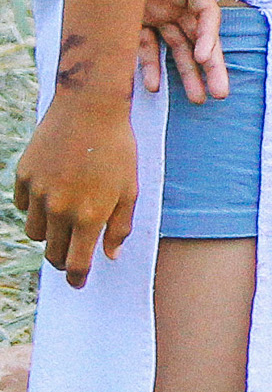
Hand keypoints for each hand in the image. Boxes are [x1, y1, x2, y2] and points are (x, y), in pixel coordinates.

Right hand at [15, 93, 136, 286]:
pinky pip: (22, 205)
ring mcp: (38, 193)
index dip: (78, 277)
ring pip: (34, 232)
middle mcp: (59, 209)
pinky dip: (33, 207)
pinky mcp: (23, 176)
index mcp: (89, 215)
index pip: (77, 262)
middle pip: (53, 252)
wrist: (90, 108)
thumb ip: (120, 225)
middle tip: (73, 253)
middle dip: (63, 258)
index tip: (79, 283)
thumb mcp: (130, 187)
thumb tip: (110, 256)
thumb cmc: (118, 148)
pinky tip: (50, 194)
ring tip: (63, 218)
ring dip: (48, 232)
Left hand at [140, 0, 225, 105]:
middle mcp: (178, 5)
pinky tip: (153, 87)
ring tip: (196, 100)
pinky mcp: (134, 23)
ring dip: (186, 75)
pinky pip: (143, 49)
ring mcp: (157, 16)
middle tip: (221, 93)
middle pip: (199, 40)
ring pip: (176, 50)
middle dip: (211, 67)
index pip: (207, 17)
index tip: (202, 56)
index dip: (209, 38)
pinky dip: (148, 67)